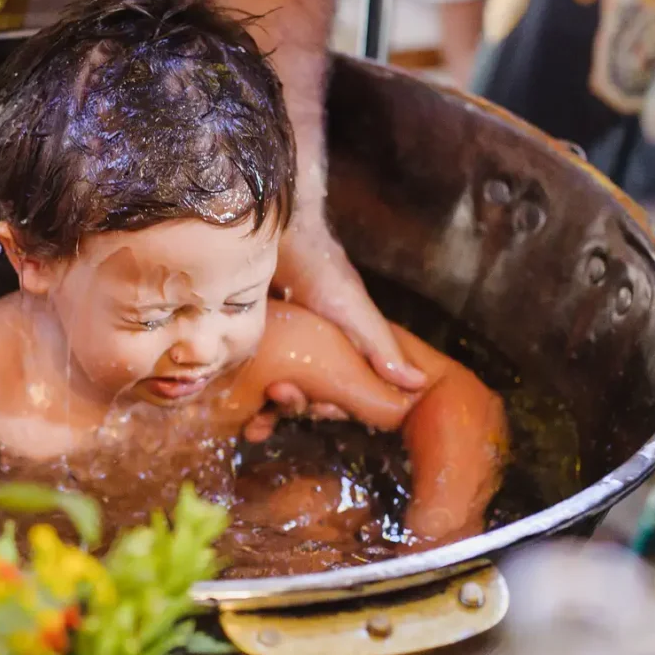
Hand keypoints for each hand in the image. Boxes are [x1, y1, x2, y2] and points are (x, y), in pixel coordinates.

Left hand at [248, 222, 425, 440]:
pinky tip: (236, 415)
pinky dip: (238, 400)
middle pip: (302, 398)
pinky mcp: (244, 344)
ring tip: (256, 421)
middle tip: (281, 394)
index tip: (323, 407)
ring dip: (267, 415)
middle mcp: (304, 355)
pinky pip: (240, 381)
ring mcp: (272, 351)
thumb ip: (380, 346)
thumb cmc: (320, 270)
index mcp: (335, 352)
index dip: (332, 407)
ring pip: (271, 395)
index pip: (338, 394)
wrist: (272, 233)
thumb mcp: (354, 310)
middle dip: (294, 407)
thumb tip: (418, 384)